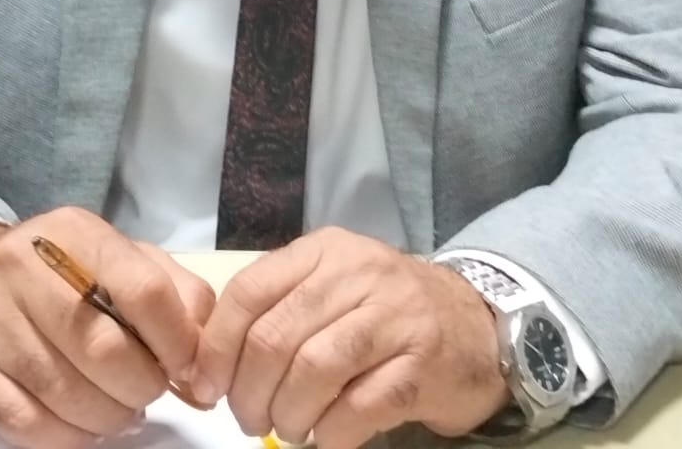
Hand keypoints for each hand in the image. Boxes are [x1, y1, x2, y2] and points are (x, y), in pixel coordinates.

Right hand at [0, 206, 214, 447]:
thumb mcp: (117, 257)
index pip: (144, 291)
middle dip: (142, 386)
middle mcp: (25, 267)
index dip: (177, 342)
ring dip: (108, 418)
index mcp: (75, 232)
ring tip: (119, 409)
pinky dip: (67, 437)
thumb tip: (203, 361)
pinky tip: (80, 425)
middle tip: (148, 391)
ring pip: (67, 395)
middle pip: (106, 350)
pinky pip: (26, 425)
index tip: (187, 368)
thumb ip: (174, 294)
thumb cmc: (57, 273)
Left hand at [190, 227, 507, 446]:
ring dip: (288, 415)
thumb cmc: (385, 309)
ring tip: (289, 428)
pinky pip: (358, 407)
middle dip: (249, 391)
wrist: (474, 322)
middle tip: (249, 418)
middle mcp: (358, 273)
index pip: (249, 291)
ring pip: (314, 370)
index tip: (207, 385)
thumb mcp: (332, 284)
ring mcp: (394, 316)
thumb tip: (210, 361)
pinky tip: (325, 437)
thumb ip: (279, 306)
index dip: (218, 346)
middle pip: (276, 337)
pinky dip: (330, 433)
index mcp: (324, 250)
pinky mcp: (422, 363)